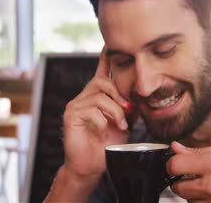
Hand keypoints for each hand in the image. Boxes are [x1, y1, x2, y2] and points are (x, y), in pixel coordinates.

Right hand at [62, 47, 130, 180]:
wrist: (92, 165)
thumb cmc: (107, 144)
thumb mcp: (124, 122)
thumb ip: (129, 107)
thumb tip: (140, 97)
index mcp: (97, 96)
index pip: (101, 71)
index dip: (105, 57)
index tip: (109, 44)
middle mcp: (85, 97)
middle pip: (102, 82)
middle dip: (119, 96)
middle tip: (128, 111)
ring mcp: (75, 105)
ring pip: (99, 96)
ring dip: (115, 111)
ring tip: (120, 124)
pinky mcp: (70, 116)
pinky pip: (91, 110)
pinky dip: (102, 121)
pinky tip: (103, 130)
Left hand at [167, 142, 210, 202]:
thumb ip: (198, 151)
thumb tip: (176, 148)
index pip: (174, 166)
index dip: (173, 163)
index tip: (177, 163)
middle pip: (177, 187)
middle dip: (181, 180)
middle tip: (194, 175)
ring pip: (187, 200)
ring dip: (192, 193)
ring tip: (209, 184)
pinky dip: (201, 201)